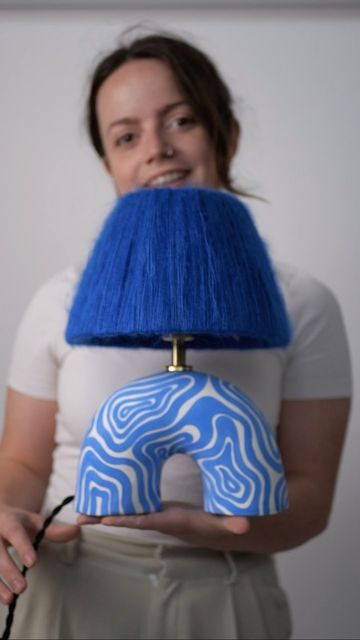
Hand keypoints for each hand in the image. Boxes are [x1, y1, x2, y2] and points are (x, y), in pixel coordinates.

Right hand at [0, 505, 79, 603]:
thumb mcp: (34, 521)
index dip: (23, 547)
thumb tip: (77, 530)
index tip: (33, 563)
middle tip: (22, 587)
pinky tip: (1, 598)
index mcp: (8, 520)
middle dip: (9, 570)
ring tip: (10, 599)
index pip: (15, 532)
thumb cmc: (16, 521)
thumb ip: (54, 529)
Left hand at [78, 501, 249, 549]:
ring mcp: (160, 514)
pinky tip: (109, 492)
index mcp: (175, 521)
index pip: (147, 520)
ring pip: (130, 511)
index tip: (105, 520)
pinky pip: (137, 504)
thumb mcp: (231, 522)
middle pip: (129, 518)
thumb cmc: (226, 523)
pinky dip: (122, 500)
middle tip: (79, 518)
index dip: (127, 520)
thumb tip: (244, 526)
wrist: (224, 529)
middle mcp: (163, 519)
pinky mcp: (162, 506)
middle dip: (105, 518)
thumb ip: (236, 523)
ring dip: (108, 510)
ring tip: (84, 507)